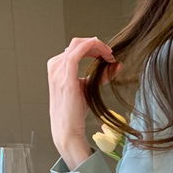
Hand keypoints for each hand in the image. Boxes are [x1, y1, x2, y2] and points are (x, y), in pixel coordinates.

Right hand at [47, 36, 121, 167]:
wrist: (67, 129)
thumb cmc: (75, 112)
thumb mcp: (88, 89)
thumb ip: (100, 76)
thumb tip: (116, 66)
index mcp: (58, 67)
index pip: (76, 48)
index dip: (93, 47)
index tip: (108, 54)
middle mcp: (56, 67)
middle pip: (76, 43)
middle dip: (96, 45)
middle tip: (111, 54)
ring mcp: (58, 72)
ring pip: (77, 45)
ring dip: (97, 47)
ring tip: (110, 56)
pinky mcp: (66, 79)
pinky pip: (76, 55)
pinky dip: (91, 49)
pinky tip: (104, 55)